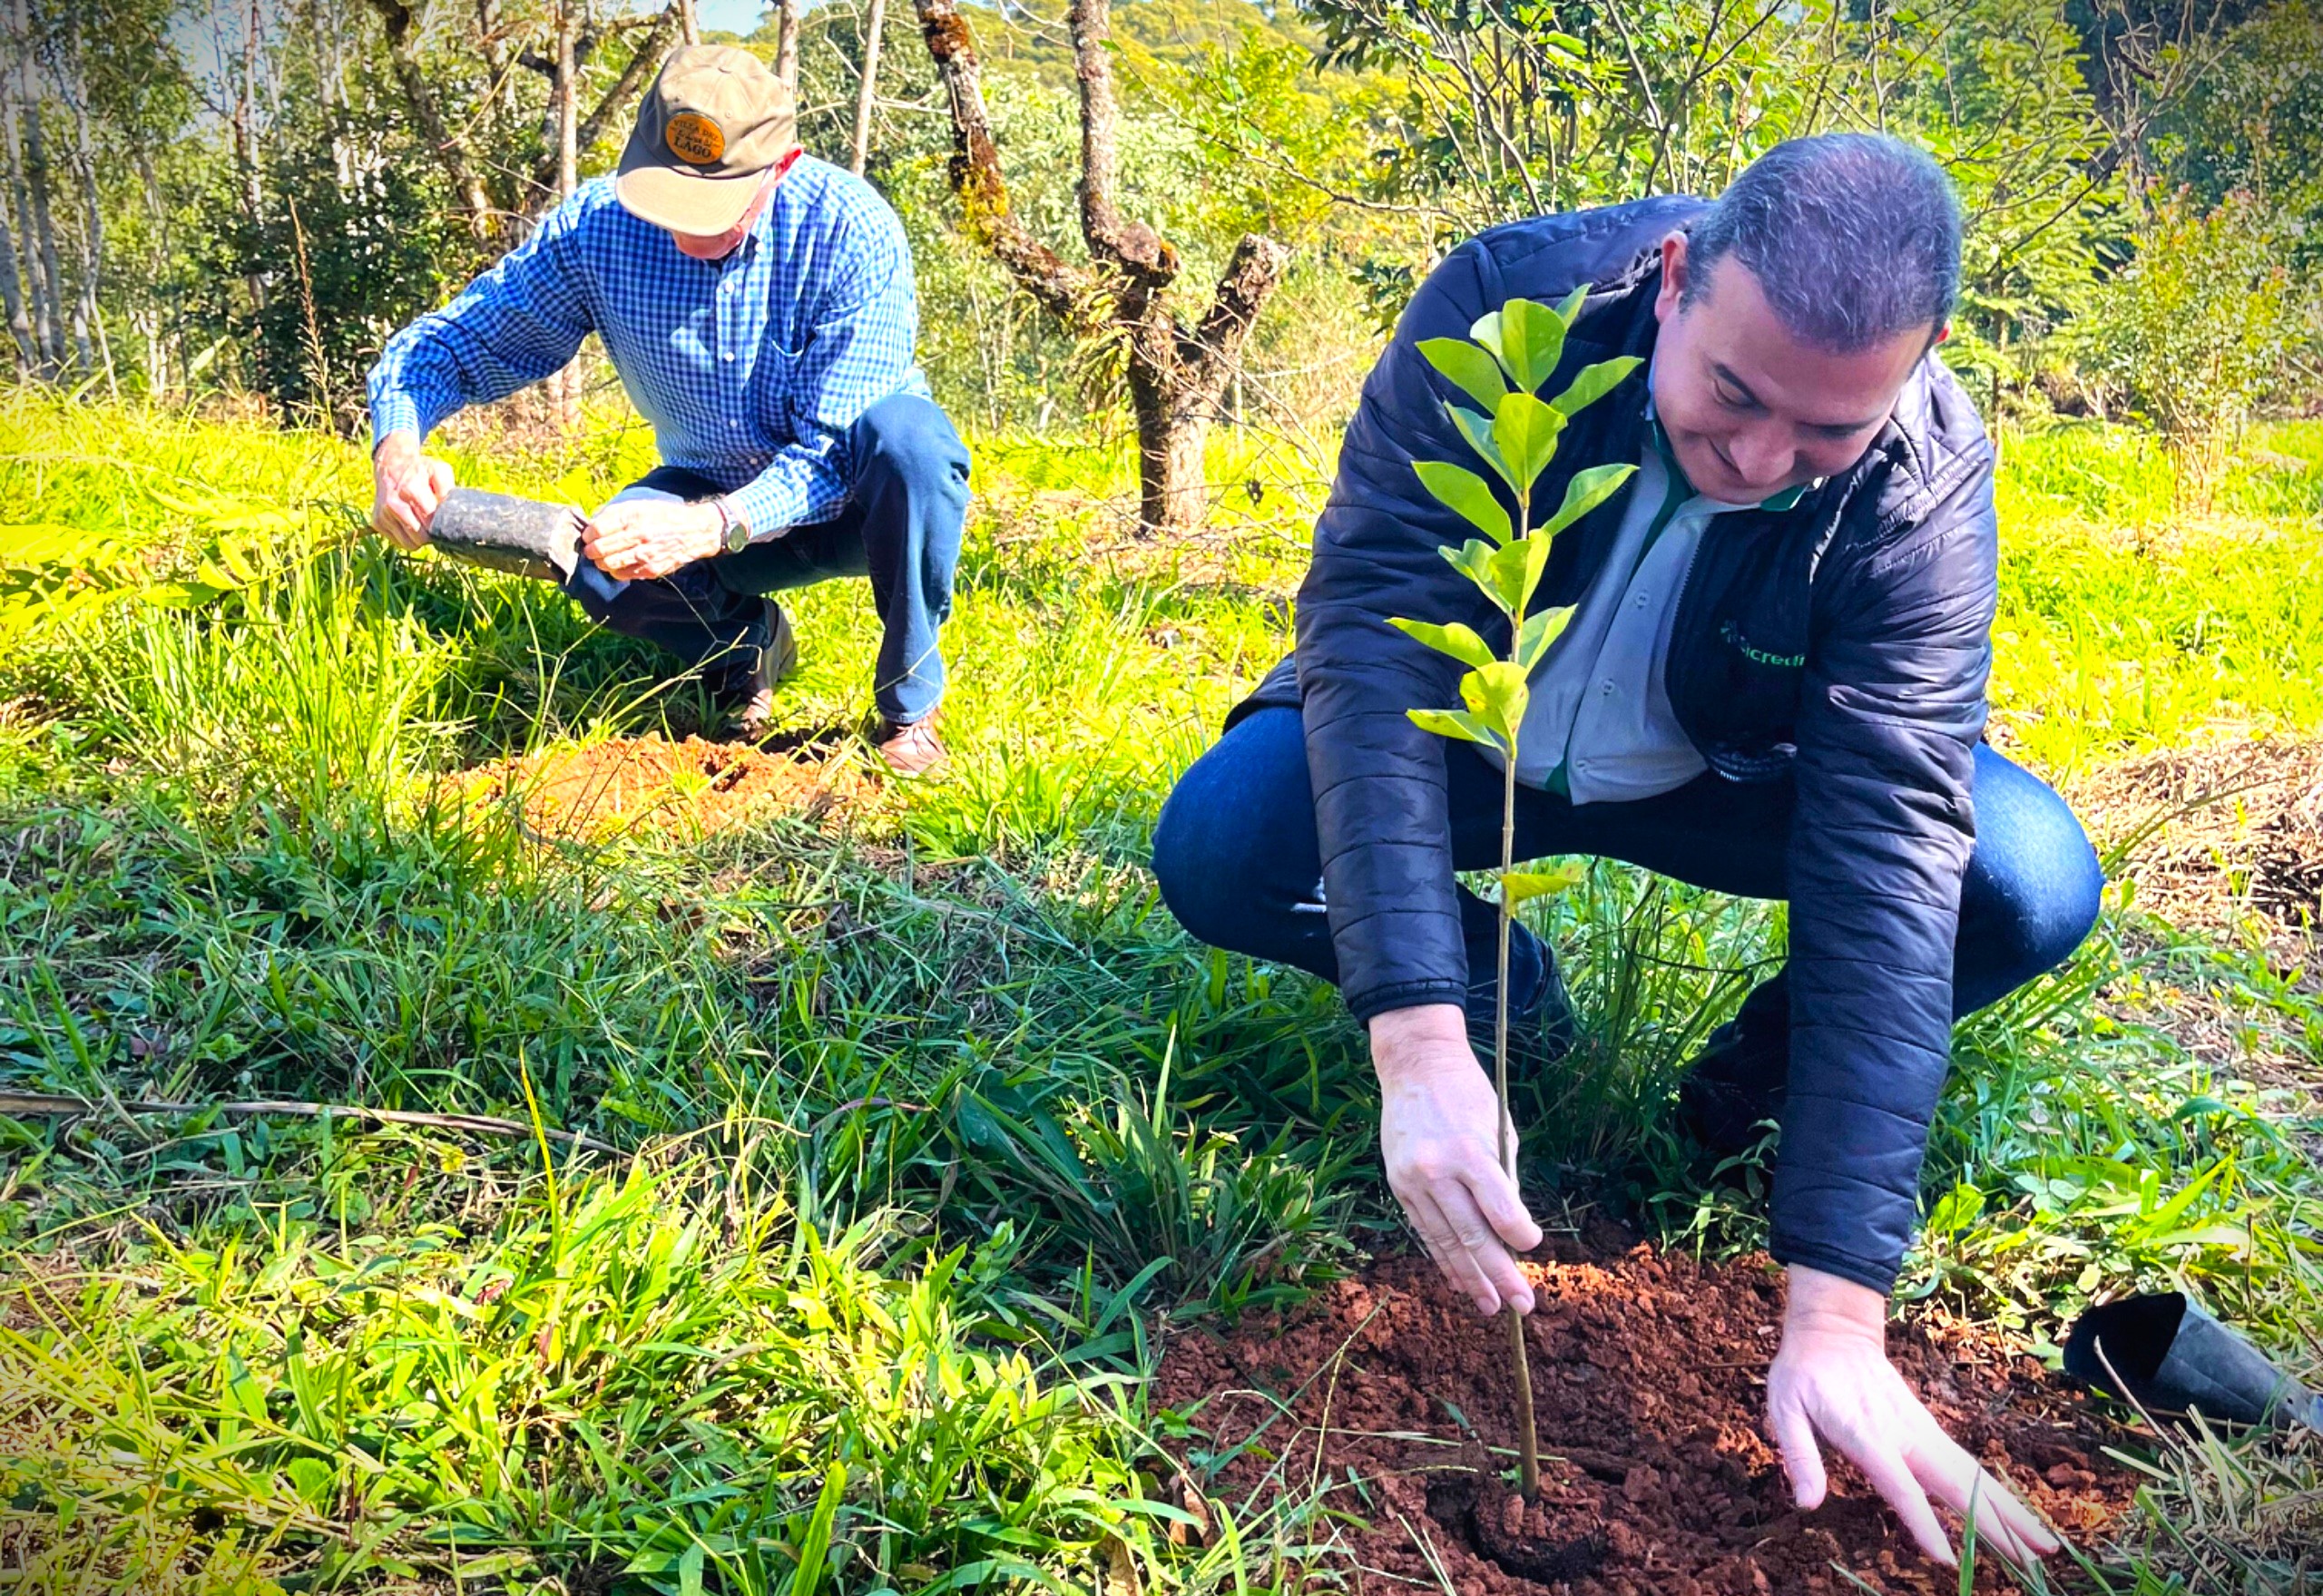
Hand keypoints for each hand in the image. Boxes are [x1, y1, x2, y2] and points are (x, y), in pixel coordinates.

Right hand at [372, 431, 454, 548]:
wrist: (390, 465)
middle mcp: (394, 504)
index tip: (443, 521)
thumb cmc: (419, 470)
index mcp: (411, 490)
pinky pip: (398, 542)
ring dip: (418, 539)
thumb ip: (447, 488)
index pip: (431, 523)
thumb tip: (448, 510)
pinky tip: (409, 523)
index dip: (440, 525)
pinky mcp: (377, 522)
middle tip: (433, 524)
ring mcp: (384, 514)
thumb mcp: (439, 470)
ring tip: (421, 524)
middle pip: (421, 537)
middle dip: (430, 534)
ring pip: (409, 544)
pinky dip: (406, 537)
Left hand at [581, 498, 726, 580]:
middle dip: (590, 550)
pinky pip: (623, 575)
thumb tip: (594, 525)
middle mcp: (638, 535)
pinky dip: (615, 571)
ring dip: (601, 562)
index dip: (588, 534)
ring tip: (602, 559)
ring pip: (608, 564)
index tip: (588, 536)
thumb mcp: (641, 506)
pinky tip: (618, 565)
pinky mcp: (650, 569)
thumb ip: (617, 514)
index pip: (598, 529)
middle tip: (590, 550)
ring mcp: (644, 555)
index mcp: (633, 516)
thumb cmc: (665, 516)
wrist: (695, 531)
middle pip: (600, 549)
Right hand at [1371, 1004, 1541, 1316]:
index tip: (1534, 1246)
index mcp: (1469, 1152)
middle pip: (1472, 1235)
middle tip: (1522, 1304)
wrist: (1415, 1066)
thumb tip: (1511, 1229)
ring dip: (1469, 1277)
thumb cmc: (1469, 1095)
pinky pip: (1423, 1230)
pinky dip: (1442, 1257)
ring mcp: (1412, 1181)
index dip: (1520, 1235)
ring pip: (1444, 1241)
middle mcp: (1436, 1171)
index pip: (1499, 1209)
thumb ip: (1503, 1179)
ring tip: (1490, 1306)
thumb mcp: (1498, 1128)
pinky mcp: (1398, 1185)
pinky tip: (1458, 1280)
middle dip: (1499, 1274)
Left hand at [1768, 1265, 2060, 1567]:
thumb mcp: (1783, 1409)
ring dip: (2012, 1510)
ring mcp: (1922, 1430)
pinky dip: (1997, 1493)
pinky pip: (1967, 1466)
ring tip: (2046, 1546)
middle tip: (2034, 1563)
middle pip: (1958, 1485)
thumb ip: (1799, 1456)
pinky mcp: (1929, 1429)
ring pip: (1974, 1475)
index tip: (1948, 1560)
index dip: (1923, 1524)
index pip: (1901, 1487)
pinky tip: (2016, 1517)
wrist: (1835, 1330)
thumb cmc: (1804, 1374)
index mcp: (1867, 1435)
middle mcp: (1905, 1435)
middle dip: (1998, 1525)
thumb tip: (1807, 1503)